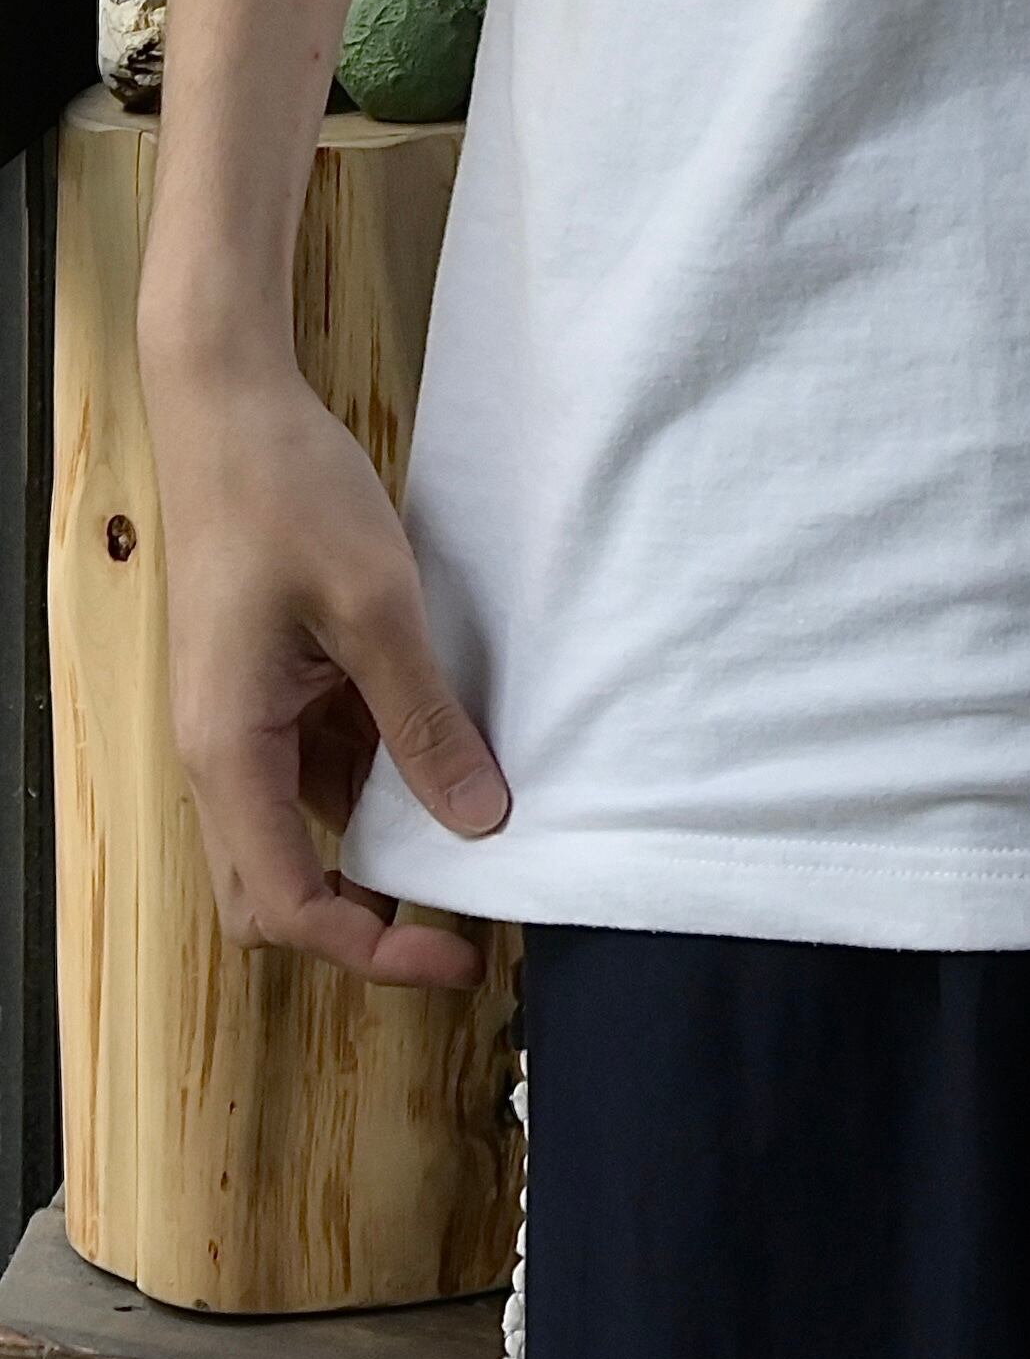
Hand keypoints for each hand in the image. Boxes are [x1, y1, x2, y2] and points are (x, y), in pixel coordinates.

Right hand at [139, 342, 510, 989]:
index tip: (460, 954)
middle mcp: (221, 754)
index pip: (288, 905)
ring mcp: (240, 718)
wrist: (229, 404)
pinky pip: (314, 762)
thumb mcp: (377, 605)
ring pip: (299, 827)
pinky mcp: (262, 682)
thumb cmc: (289, 492)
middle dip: (362, 922)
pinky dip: (374, 775)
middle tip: (461, 920)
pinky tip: (444, 747)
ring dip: (374, 843)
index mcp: (230, 752)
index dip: (373, 948)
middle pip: (275, 891)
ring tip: (473, 834)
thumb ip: (423, 720)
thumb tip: (480, 824)